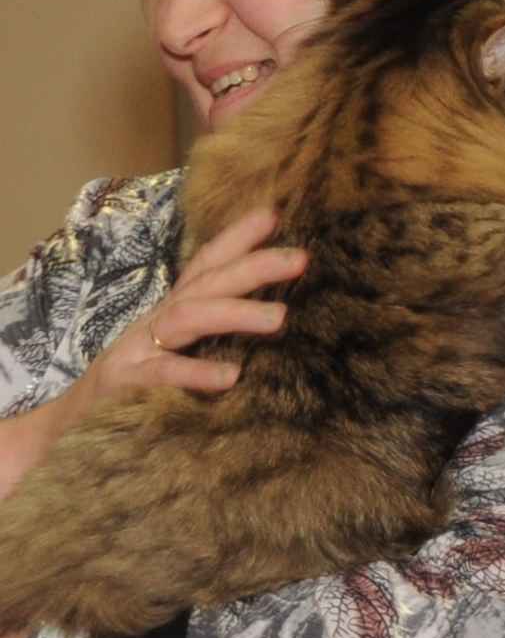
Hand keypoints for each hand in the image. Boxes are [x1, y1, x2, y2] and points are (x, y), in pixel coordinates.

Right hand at [76, 207, 307, 415]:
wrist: (71, 423)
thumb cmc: (136, 385)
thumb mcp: (177, 350)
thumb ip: (213, 332)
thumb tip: (276, 318)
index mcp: (173, 312)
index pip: (205, 266)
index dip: (236, 239)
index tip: (273, 214)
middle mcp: (156, 321)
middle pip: (206, 283)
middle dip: (252, 266)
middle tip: (300, 257)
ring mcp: (139, 348)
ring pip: (188, 318)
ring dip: (233, 313)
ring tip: (279, 317)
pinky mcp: (127, 383)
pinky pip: (163, 373)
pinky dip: (196, 372)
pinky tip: (231, 376)